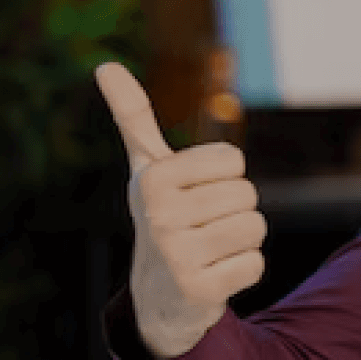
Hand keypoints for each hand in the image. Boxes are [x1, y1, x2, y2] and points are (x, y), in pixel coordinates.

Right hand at [96, 62, 266, 359]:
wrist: (157, 295)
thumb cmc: (161, 216)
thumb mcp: (147, 167)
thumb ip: (134, 117)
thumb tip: (105, 64)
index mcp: (152, 178)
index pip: (233, 160)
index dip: (223, 178)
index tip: (193, 195)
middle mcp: (159, 216)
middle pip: (247, 194)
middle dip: (233, 210)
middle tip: (200, 228)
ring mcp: (177, 256)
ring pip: (255, 227)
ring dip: (241, 241)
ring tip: (208, 250)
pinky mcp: (198, 291)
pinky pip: (256, 265)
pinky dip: (243, 272)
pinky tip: (213, 277)